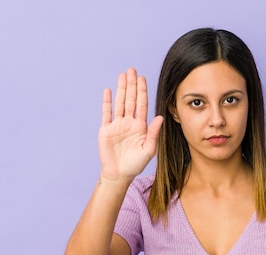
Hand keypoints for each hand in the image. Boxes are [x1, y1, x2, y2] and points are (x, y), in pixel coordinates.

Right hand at [98, 68, 163, 183]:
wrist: (119, 174)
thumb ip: (153, 133)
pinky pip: (106, 113)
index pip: (142, 104)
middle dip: (131, 85)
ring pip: (119, 103)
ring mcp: (117, 125)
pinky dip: (107, 102)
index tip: (143, 78)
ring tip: (122, 75)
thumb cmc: (135, 164)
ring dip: (121, 89)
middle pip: (130, 99)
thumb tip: (160, 117)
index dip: (142, 91)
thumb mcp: (148, 150)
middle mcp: (129, 122)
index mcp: (140, 126)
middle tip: (132, 70)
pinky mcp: (106, 129)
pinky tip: (108, 91)